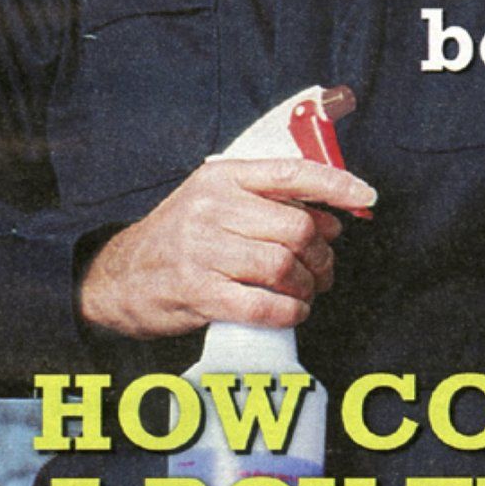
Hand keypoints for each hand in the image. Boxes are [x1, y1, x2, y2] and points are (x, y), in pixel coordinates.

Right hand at [78, 156, 375, 337]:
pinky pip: (264, 304)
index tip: (366, 197)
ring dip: (307, 286)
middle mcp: (211, 208)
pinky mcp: (198, 292)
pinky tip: (291, 311)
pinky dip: (289, 311)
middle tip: (323, 271)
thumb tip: (332, 219)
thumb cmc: (179, 239)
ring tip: (304, 292)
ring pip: (284, 266)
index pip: (291, 173)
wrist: (118, 277)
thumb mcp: (214, 201)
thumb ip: (267, 202)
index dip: (336, 185)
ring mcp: (202, 250)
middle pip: (297, 228)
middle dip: (322, 255)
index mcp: (221, 177)